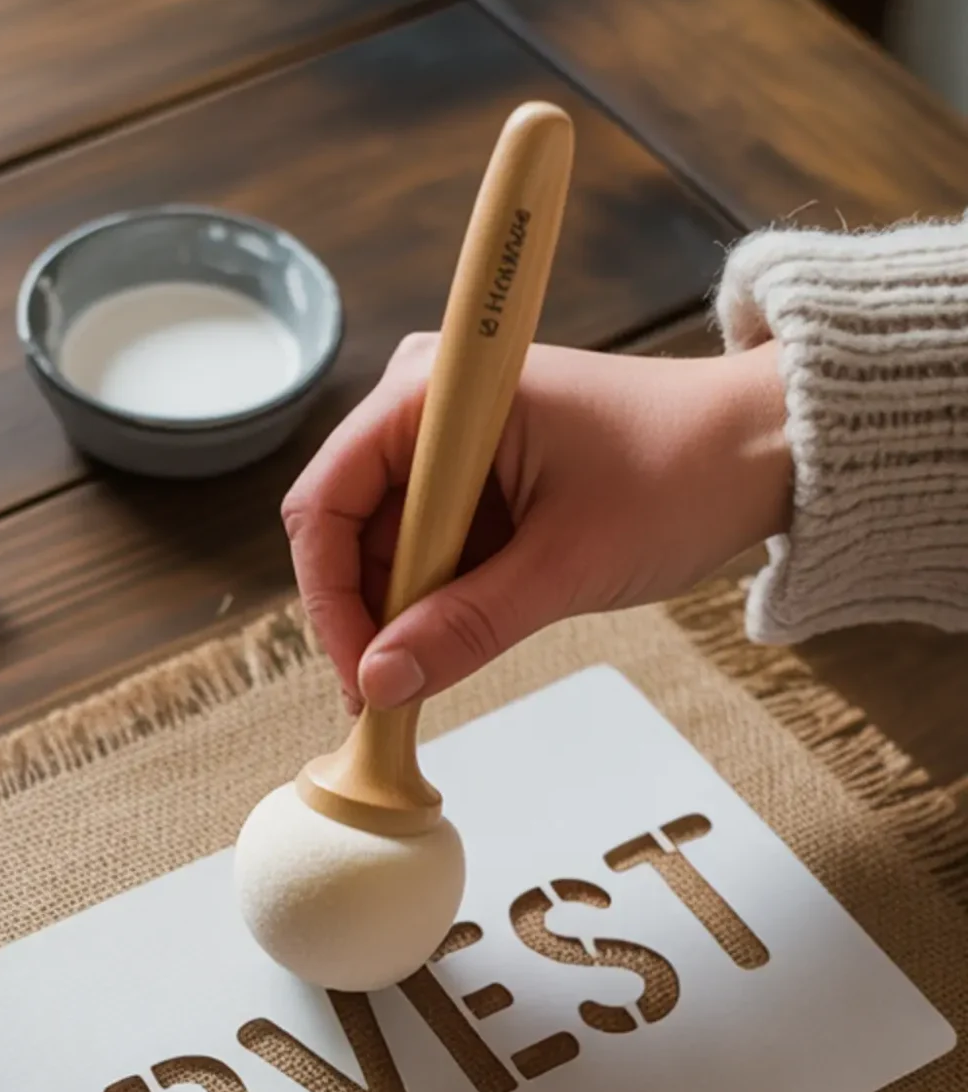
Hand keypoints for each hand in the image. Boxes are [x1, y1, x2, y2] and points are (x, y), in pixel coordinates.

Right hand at [282, 336, 791, 711]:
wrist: (764, 446)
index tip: (362, 676)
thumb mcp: (567, 566)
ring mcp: (450, 443)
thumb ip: (467, 626)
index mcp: (435, 393)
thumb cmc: (681, 474)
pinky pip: (426, 549)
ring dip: (399, 617)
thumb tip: (381, 684)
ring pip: (382, 548)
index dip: (330, 598)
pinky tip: (451, 646)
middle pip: (344, 527)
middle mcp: (426, 404)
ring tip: (426, 680)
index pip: (327, 501)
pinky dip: (432, 603)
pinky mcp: (476, 478)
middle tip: (390, 698)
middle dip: (363, 616)